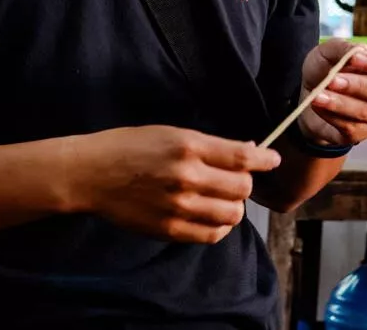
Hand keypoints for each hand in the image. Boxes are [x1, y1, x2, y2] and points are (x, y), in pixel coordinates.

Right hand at [72, 126, 280, 243]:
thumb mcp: (172, 132)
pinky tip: (214, 215)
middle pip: (241, 187)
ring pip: (232, 214)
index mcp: (188, 145)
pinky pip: (211, 234)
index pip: (241, 157)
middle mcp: (187, 176)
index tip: (273, 160)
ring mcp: (178, 206)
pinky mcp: (170, 229)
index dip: (264, 160)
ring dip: (235, 205)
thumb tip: (248, 152)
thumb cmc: (131, 145)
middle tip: (236, 177)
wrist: (93, 173)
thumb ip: (210, 145)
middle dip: (245, 181)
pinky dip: (220, 226)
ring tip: (224, 197)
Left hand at [298, 39, 366, 146]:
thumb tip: (360, 48)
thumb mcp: (327, 51)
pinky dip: (331, 115)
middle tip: (332, 80)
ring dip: (340, 103)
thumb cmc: (325, 68)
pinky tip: (317, 104)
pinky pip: (351, 127)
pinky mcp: (362, 132)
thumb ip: (342, 47)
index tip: (354, 58)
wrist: (308, 93)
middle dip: (358, 86)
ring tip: (317, 95)